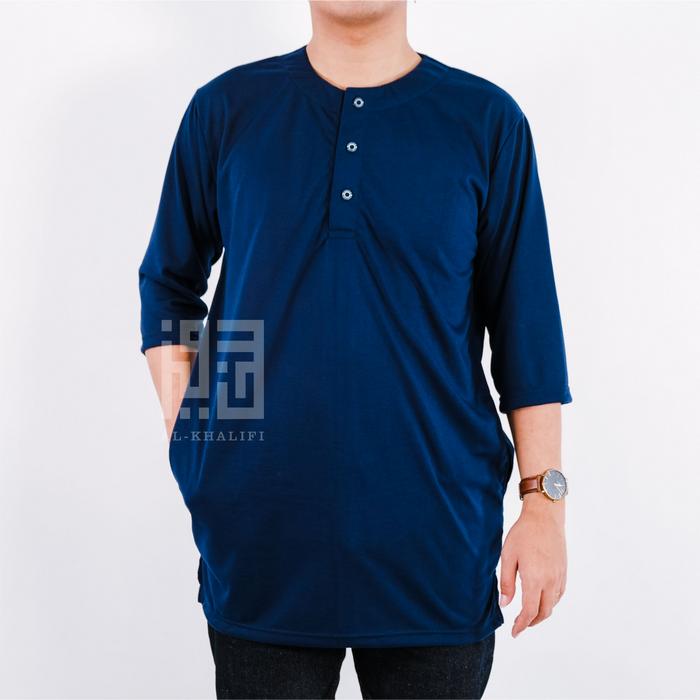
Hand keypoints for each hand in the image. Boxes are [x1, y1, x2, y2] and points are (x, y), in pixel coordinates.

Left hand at [499, 496, 566, 637]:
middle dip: (532, 622)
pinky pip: (559, 594)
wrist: (544, 517)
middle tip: (520, 625)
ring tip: (529, 614)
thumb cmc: (523, 534)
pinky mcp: (564, 571)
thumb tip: (505, 604)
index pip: (529, 611)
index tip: (514, 632)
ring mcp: (559, 576)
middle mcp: (550, 581)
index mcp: (535, 579)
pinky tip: (541, 599)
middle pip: (544, 612)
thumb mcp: (508, 556)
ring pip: (553, 604)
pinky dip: (550, 602)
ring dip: (542, 613)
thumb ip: (506, 582)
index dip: (522, 625)